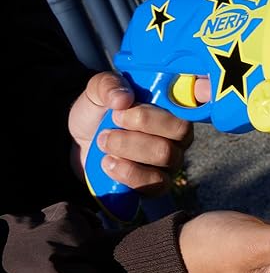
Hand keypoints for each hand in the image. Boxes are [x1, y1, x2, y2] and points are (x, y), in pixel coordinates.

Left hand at [68, 72, 194, 195]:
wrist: (82, 146)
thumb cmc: (98, 116)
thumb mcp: (96, 93)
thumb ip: (108, 86)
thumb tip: (124, 98)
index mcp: (170, 112)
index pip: (185, 112)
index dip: (164, 111)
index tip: (127, 107)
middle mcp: (177, 139)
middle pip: (178, 132)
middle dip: (140, 126)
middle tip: (112, 122)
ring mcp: (170, 164)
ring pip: (164, 156)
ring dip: (128, 147)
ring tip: (104, 142)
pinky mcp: (157, 186)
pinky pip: (153, 183)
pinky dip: (127, 172)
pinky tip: (108, 162)